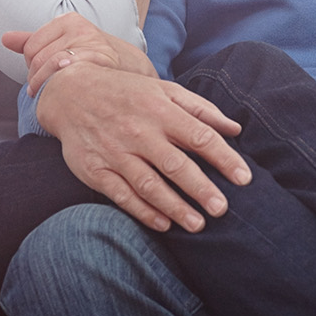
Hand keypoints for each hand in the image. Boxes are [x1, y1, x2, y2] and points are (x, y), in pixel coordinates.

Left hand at [2, 12, 156, 95]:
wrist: (132, 71)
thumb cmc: (94, 58)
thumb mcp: (64, 44)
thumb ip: (33, 41)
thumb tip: (4, 39)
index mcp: (68, 20)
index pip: (30, 48)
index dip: (33, 68)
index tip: (44, 77)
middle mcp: (79, 28)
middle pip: (38, 60)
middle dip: (39, 79)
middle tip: (50, 89)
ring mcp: (90, 43)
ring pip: (50, 70)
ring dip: (49, 88)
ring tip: (59, 92)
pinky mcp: (99, 60)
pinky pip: (67, 76)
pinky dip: (63, 88)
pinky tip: (72, 92)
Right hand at [33, 61, 248, 232]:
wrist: (71, 92)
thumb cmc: (129, 93)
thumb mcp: (165, 90)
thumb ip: (201, 110)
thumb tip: (236, 128)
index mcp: (161, 110)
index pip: (199, 136)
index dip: (224, 158)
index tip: (244, 178)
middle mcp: (139, 132)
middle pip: (175, 164)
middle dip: (201, 189)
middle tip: (222, 209)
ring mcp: (116, 152)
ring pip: (149, 184)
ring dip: (174, 207)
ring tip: (198, 224)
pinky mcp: (96, 169)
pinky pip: (122, 194)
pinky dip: (143, 211)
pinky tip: (163, 224)